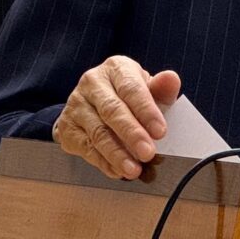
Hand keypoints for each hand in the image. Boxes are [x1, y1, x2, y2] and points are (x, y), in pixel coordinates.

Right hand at [52, 56, 180, 179]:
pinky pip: (86, 148)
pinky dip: (104, 162)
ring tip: (134, 169)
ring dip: (117, 154)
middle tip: (148, 153)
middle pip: (112, 111)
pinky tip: (117, 170)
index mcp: (116, 68)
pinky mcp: (67, 127)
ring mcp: (76, 105)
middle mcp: (92, 83)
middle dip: (132, 134)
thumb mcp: (146, 86)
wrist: (92, 100)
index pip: (131, 89)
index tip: (160, 131)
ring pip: (98, 132)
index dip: (147, 111)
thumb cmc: (126, 93)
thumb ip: (161, 88)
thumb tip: (171, 79)